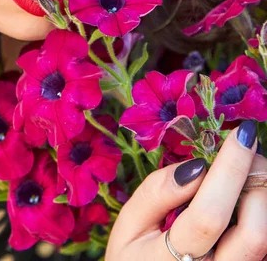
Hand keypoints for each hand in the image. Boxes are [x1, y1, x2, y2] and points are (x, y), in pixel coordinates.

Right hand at [106, 121, 266, 260]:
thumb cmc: (135, 254)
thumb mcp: (129, 224)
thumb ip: (156, 193)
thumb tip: (195, 166)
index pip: (208, 216)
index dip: (230, 171)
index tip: (241, 135)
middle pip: (253, 235)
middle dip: (257, 182)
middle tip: (248, 149)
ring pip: (265, 241)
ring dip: (263, 195)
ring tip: (247, 169)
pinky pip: (265, 246)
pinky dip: (259, 210)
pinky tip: (245, 193)